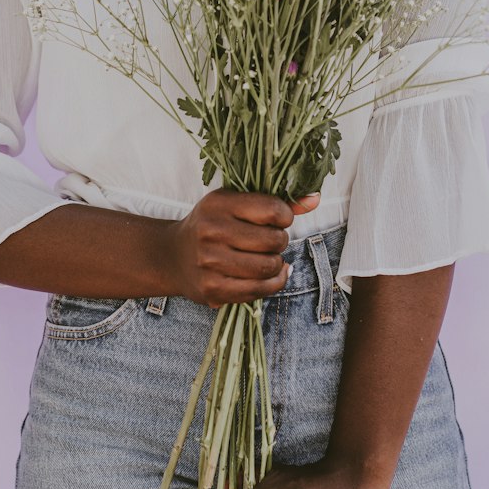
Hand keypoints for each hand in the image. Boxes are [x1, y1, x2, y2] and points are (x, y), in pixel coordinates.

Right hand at [167, 189, 320, 307]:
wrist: (172, 255)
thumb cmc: (212, 224)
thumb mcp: (235, 203)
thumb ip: (276, 201)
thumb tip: (315, 199)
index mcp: (218, 203)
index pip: (272, 210)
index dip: (285, 216)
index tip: (279, 220)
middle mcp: (211, 231)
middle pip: (273, 240)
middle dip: (280, 241)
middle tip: (272, 241)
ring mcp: (210, 262)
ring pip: (269, 267)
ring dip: (277, 263)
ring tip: (269, 257)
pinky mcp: (212, 289)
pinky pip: (259, 290)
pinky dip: (274, 282)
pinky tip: (271, 274)